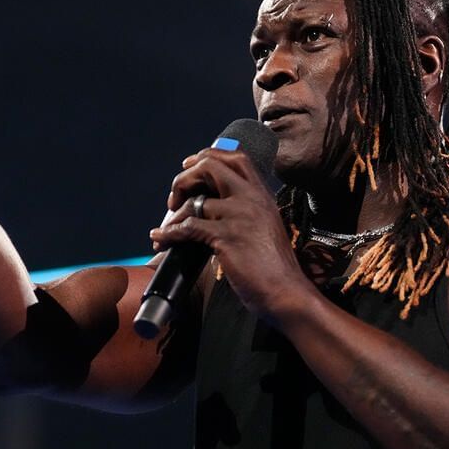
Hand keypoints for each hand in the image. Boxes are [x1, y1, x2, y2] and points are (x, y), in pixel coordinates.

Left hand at [150, 149, 313, 318]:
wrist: (286, 292)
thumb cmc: (275, 267)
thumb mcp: (265, 227)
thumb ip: (246, 211)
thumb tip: (212, 206)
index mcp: (262, 195)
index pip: (235, 158)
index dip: (207, 156)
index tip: (189, 166)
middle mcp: (252, 199)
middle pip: (210, 166)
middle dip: (184, 178)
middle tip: (175, 199)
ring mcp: (240, 216)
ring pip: (194, 201)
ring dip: (173, 216)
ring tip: (165, 229)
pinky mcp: (227, 237)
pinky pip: (189, 227)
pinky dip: (169, 233)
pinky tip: (162, 238)